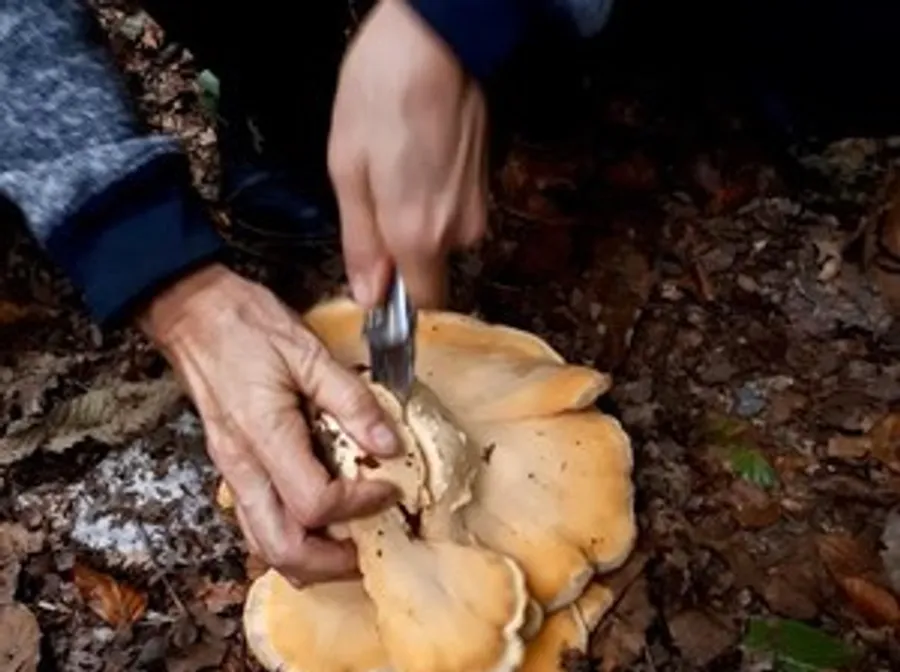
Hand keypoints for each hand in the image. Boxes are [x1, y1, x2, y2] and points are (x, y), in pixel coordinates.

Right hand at [138, 263, 400, 585]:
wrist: (192, 313)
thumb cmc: (243, 325)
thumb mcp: (307, 352)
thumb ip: (351, 400)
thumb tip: (388, 443)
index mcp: (263, 436)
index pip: (314, 502)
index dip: (359, 505)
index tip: (388, 487)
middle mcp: (242, 465)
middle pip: (280, 548)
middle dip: (330, 563)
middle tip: (369, 548)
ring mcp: (232, 470)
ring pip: (262, 545)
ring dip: (307, 559)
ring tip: (347, 546)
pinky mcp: (232, 466)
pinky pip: (256, 522)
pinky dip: (289, 536)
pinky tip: (317, 520)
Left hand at [328, 0, 488, 308]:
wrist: (436, 40)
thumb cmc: (382, 96)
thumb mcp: (348, 170)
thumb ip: (360, 243)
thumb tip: (368, 296)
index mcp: (418, 236)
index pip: (421, 305)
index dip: (397, 302)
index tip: (376, 285)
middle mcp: (457, 232)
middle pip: (428, 269)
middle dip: (398, 249)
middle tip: (373, 197)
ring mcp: (477, 207)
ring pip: (440, 238)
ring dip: (414, 219)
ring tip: (393, 168)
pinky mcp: (485, 184)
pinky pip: (453, 212)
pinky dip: (431, 197)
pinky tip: (415, 157)